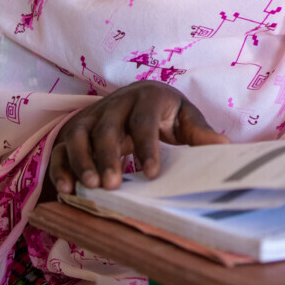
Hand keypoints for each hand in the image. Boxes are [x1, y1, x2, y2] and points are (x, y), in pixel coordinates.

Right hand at [48, 82, 228, 192]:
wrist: (137, 95)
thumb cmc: (164, 111)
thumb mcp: (184, 117)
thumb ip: (200, 132)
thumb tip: (225, 147)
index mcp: (146, 98)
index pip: (144, 122)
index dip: (147, 147)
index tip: (152, 174)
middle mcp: (114, 104)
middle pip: (107, 128)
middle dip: (108, 157)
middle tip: (113, 185)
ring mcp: (90, 116)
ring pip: (78, 135)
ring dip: (82, 161)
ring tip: (92, 187)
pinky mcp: (72, 130)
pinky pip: (60, 148)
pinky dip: (60, 168)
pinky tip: (68, 189)